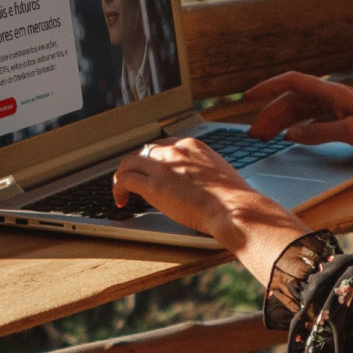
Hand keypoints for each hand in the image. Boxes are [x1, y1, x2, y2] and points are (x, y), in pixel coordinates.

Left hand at [112, 137, 311, 283]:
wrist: (234, 208)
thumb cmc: (233, 198)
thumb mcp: (220, 173)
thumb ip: (204, 172)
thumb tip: (200, 183)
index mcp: (192, 146)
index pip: (164, 145)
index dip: (155, 159)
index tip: (153, 170)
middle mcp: (175, 151)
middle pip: (145, 151)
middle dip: (138, 167)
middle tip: (136, 181)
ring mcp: (162, 167)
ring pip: (129, 162)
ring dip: (122, 176)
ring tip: (122, 191)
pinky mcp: (153, 186)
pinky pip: (124, 180)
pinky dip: (118, 189)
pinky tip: (121, 201)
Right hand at [245, 71, 352, 154]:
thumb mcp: (352, 133)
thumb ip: (318, 133)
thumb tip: (291, 135)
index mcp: (333, 92)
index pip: (293, 82)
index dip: (269, 87)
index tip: (248, 97)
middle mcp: (333, 96)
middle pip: (294, 100)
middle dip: (271, 114)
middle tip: (254, 135)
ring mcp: (339, 107)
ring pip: (302, 110)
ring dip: (283, 122)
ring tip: (266, 138)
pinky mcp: (345, 118)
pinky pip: (314, 119)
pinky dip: (299, 127)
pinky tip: (291, 137)